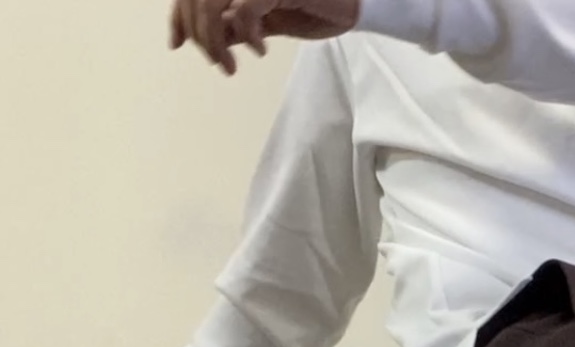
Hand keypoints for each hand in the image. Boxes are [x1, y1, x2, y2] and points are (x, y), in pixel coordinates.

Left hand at [169, 0, 360, 73]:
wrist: (352, 4)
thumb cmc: (313, 7)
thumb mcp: (264, 20)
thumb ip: (232, 24)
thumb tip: (200, 38)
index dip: (177, 16)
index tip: (176, 44)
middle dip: (201, 38)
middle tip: (222, 65)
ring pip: (212, 4)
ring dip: (216, 42)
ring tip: (232, 66)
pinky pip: (244, 10)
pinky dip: (246, 35)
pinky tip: (261, 50)